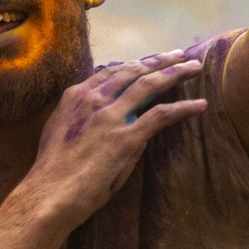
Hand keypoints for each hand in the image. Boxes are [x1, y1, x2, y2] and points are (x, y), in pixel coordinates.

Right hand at [13, 53, 207, 231]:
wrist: (48, 193)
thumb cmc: (52, 173)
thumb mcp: (61, 135)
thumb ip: (84, 120)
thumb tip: (106, 118)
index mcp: (75, 97)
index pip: (109, 72)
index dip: (132, 64)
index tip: (147, 62)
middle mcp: (94, 99)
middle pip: (132, 70)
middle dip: (158, 60)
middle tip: (178, 54)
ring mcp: (111, 116)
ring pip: (150, 84)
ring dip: (176, 72)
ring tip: (194, 67)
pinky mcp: (126, 137)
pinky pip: (162, 115)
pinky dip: (184, 107)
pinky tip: (199, 105)